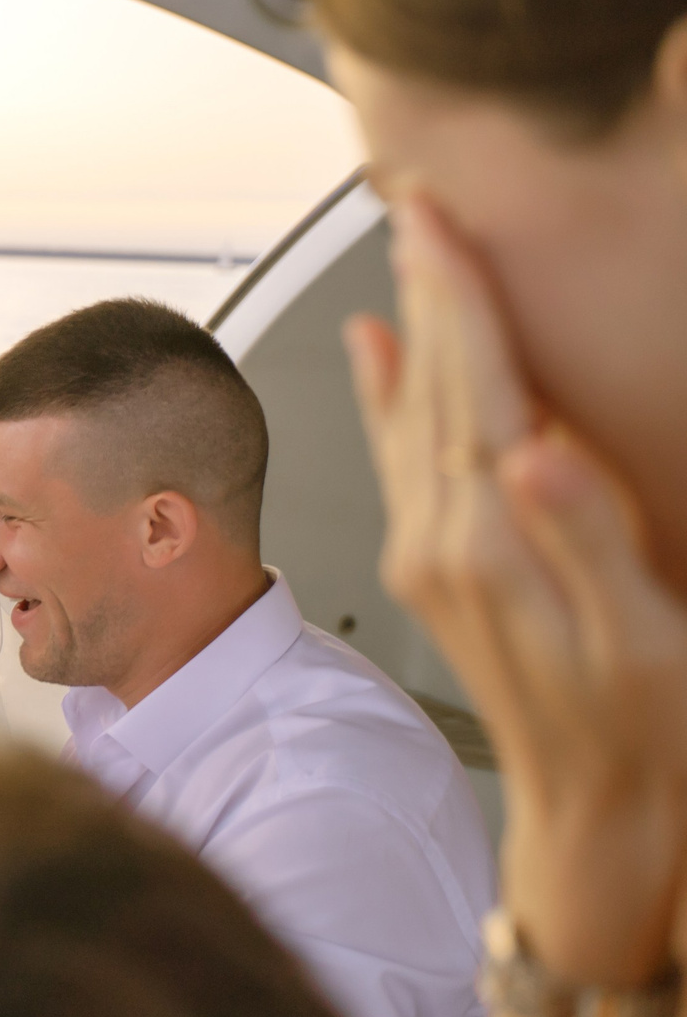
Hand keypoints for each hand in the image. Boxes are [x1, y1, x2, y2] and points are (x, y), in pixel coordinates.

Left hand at [348, 194, 686, 984]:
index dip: (458, 294)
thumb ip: (585, 542)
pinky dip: (388, 391)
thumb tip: (532, 450)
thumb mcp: (640, 641)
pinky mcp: (434, 567)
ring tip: (406, 249)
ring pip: (408, 407)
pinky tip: (376, 350)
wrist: (593, 822)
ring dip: (408, 323)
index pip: (469, 386)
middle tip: (414, 194)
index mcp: (489, 541)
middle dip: (425, 284)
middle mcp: (439, 538)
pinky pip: (400, 454)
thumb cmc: (638, 735)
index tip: (439, 214)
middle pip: (427, 380)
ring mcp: (428, 552)